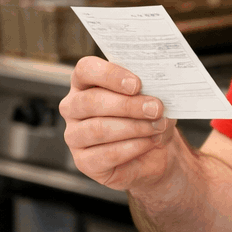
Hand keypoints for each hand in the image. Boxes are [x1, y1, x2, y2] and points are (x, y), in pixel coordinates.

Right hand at [60, 56, 179, 189]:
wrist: (155, 151)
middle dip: (127, 105)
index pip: (86, 70)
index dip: (109, 75)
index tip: (137, 84)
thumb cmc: (148, 117)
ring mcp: (74, 136)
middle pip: (91, 101)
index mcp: (85, 82)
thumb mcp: (152, 97)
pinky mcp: (84, 162)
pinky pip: (106, 154)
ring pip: (98, 128)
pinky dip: (133, 147)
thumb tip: (158, 88)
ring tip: (158, 126)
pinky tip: (150, 142)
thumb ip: (150, 88)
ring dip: (134, 127)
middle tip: (156, 108)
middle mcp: (73, 107)